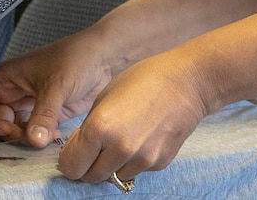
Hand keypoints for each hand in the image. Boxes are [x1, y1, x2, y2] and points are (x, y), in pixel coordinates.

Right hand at [0, 30, 113, 146]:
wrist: (105, 58)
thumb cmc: (77, 58)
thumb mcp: (57, 85)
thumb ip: (43, 115)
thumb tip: (33, 141)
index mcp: (4, 79)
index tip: (6, 132)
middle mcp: (11, 94)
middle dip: (9, 136)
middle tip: (29, 140)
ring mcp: (28, 106)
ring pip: (14, 133)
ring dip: (25, 141)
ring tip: (44, 140)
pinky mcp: (44, 116)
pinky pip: (32, 135)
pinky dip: (38, 141)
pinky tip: (54, 137)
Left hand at [56, 50, 209, 183]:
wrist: (187, 81)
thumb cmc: (144, 79)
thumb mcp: (105, 96)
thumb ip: (89, 128)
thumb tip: (81, 150)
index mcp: (99, 128)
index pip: (70, 167)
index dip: (70, 158)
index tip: (76, 149)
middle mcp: (120, 149)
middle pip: (90, 177)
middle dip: (89, 164)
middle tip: (97, 146)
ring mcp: (142, 158)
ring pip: (114, 176)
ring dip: (113, 164)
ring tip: (124, 137)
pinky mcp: (159, 162)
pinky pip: (137, 170)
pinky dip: (134, 160)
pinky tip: (143, 136)